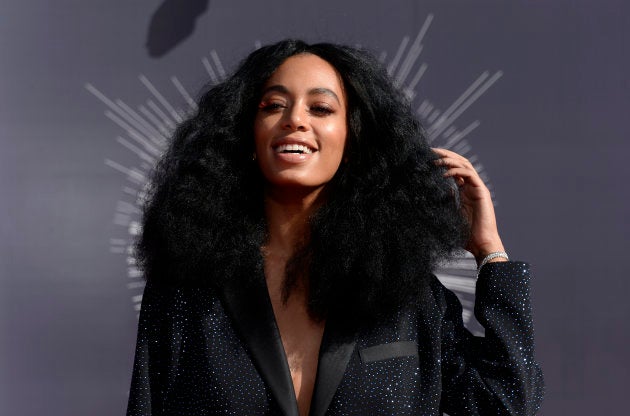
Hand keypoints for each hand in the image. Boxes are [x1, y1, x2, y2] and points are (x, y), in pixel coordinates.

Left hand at [432, 148, 506, 264]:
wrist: (481, 245)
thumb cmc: (467, 235)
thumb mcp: (451, 214)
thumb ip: (447, 202)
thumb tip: (440, 192)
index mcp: (465, 191)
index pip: (454, 169)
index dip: (443, 161)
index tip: (428, 158)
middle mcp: (472, 187)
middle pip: (460, 163)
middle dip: (446, 155)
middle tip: (430, 151)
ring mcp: (478, 188)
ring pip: (465, 165)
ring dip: (449, 160)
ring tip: (434, 160)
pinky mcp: (482, 192)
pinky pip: (469, 174)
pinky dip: (456, 171)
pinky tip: (443, 174)